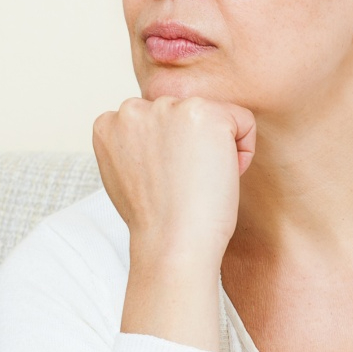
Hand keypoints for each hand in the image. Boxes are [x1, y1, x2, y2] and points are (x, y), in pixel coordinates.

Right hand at [93, 97, 253, 347]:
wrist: (172, 244)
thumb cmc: (159, 222)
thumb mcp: (130, 175)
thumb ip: (137, 146)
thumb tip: (161, 138)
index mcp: (109, 124)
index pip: (159, 122)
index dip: (173, 155)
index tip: (169, 184)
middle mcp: (132, 108)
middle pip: (186, 115)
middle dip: (195, 147)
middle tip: (187, 185)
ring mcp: (166, 107)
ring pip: (213, 116)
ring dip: (218, 148)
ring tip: (201, 181)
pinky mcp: (201, 112)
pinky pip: (243, 121)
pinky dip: (244, 150)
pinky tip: (223, 175)